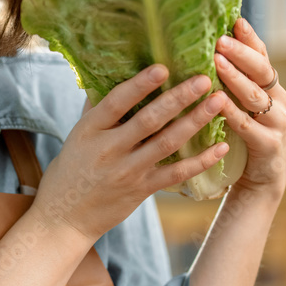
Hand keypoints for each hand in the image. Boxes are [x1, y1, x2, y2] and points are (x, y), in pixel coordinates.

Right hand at [32, 65, 230, 242]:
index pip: (116, 102)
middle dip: (178, 98)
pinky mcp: (141, 190)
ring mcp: (127, 172)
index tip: (162, 68)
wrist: (63, 217)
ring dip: (195, 121)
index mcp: (89, 130)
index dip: (140, 85)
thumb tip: (110, 74)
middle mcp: (108, 149)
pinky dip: (200, 161)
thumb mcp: (77, 135)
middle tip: (204, 80)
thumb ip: (96, 109)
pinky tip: (222, 146)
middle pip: (148, 120)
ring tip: (218, 102)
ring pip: (167, 143)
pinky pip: (176, 174)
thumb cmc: (70, 170)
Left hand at [213, 17, 285, 199]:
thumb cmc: (241, 136)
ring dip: (236, 78)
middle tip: (221, 39)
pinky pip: (247, 126)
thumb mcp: (237, 105)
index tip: (235, 20)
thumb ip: (225, 81)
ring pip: (255, 95)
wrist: (259, 182)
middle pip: (261, 70)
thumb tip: (198, 50)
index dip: (250, 38)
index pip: (261, 56)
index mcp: (269, 87)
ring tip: (217, 62)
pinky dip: (232, 112)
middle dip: (241, 53)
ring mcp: (276, 123)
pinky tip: (218, 101)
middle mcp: (277, 101)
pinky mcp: (269, 145)